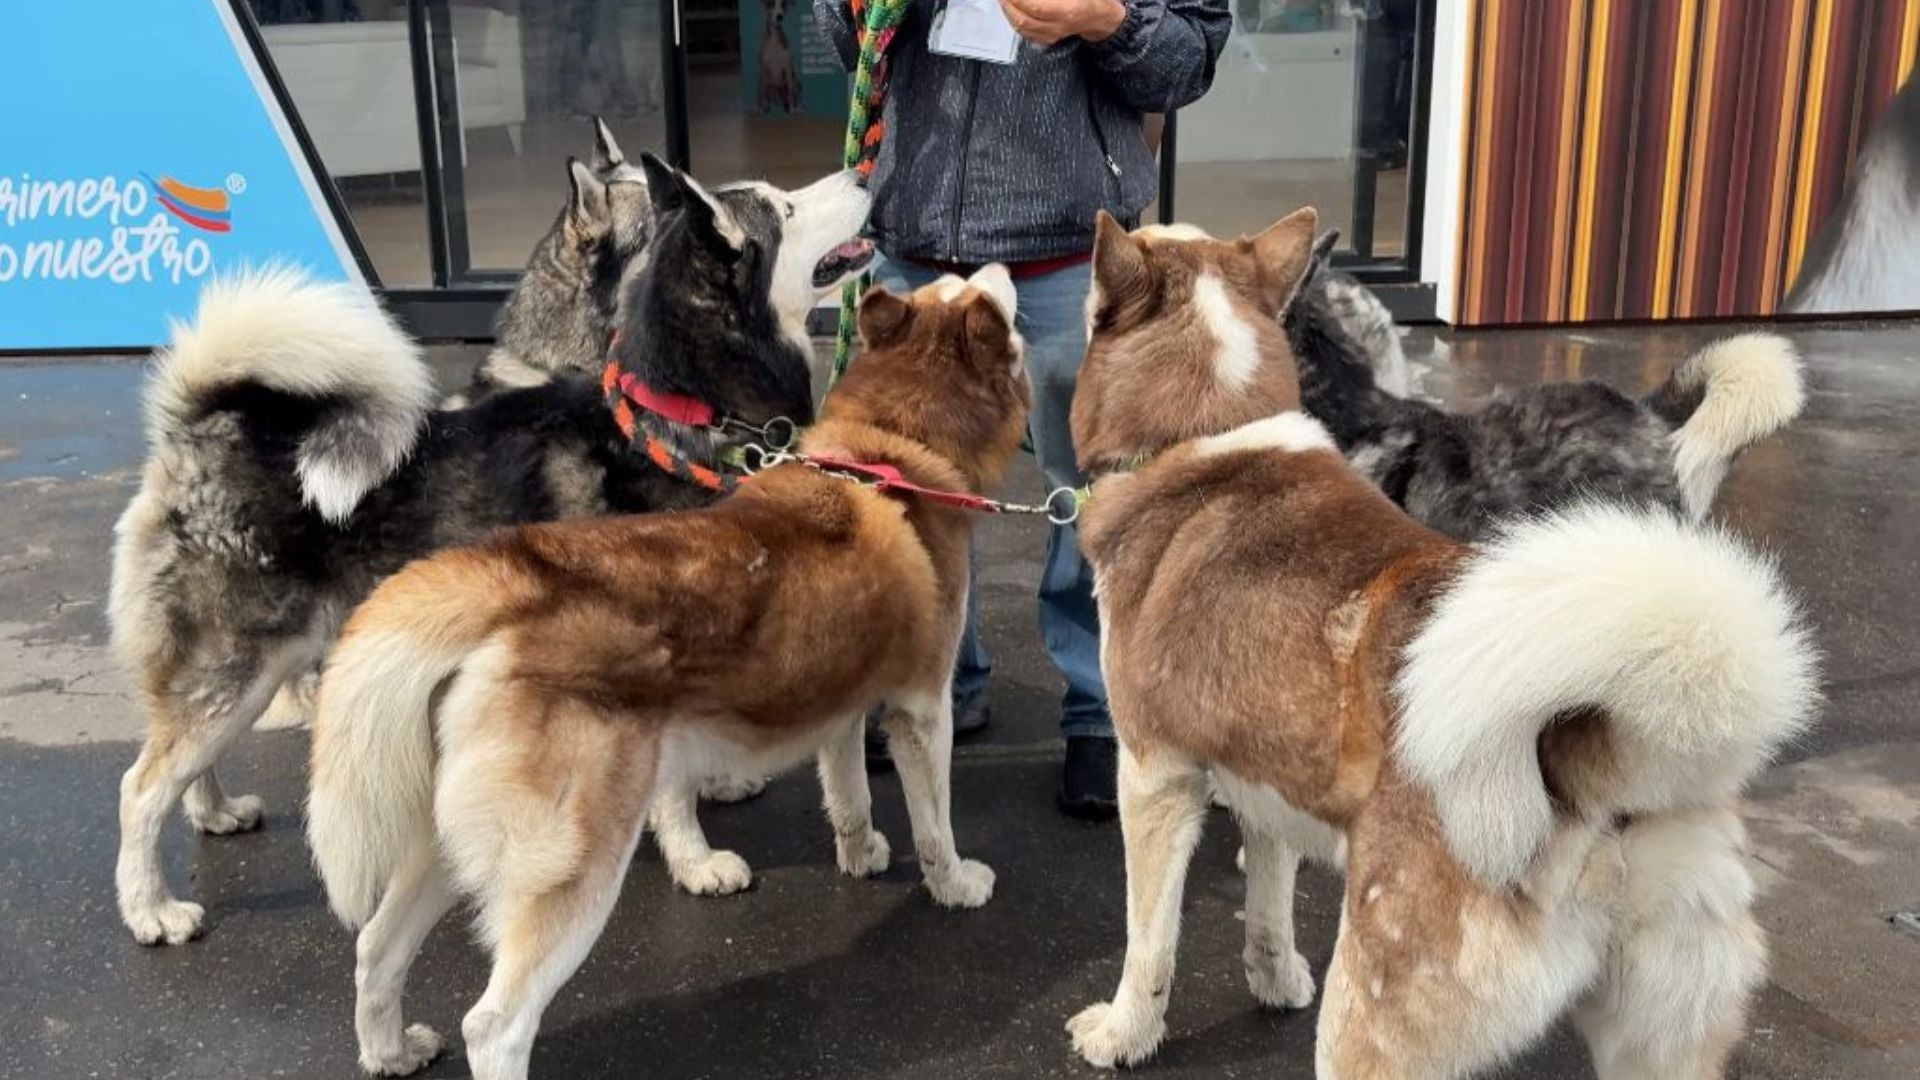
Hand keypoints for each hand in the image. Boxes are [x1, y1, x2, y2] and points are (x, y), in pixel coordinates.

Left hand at [996, 0, 1126, 45]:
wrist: (1100, 17)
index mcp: (1069, 11)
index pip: (1036, 6)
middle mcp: (1059, 26)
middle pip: (1024, 19)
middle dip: (1008, 2)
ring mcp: (1052, 35)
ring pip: (1021, 27)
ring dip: (1007, 10)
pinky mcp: (1046, 38)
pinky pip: (1024, 32)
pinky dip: (1013, 19)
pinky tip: (1009, 7)